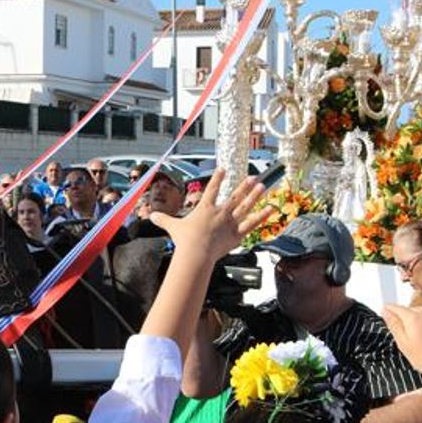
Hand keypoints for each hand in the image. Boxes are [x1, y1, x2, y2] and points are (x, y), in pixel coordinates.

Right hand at [149, 170, 269, 262]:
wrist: (197, 253)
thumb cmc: (185, 241)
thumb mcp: (172, 227)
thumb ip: (163, 220)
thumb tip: (151, 216)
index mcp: (205, 208)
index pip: (212, 189)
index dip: (218, 178)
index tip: (224, 169)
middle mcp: (220, 212)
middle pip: (235, 195)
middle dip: (244, 186)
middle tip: (252, 177)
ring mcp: (231, 222)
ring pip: (246, 206)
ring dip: (255, 196)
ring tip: (263, 186)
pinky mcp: (237, 234)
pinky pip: (252, 224)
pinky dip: (262, 216)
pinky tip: (270, 209)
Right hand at [381, 304, 421, 376]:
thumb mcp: (403, 343)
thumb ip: (394, 324)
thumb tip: (386, 311)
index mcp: (414, 317)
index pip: (397, 308)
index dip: (389, 310)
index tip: (384, 311)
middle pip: (411, 309)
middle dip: (405, 315)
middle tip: (401, 327)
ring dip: (418, 319)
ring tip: (415, 333)